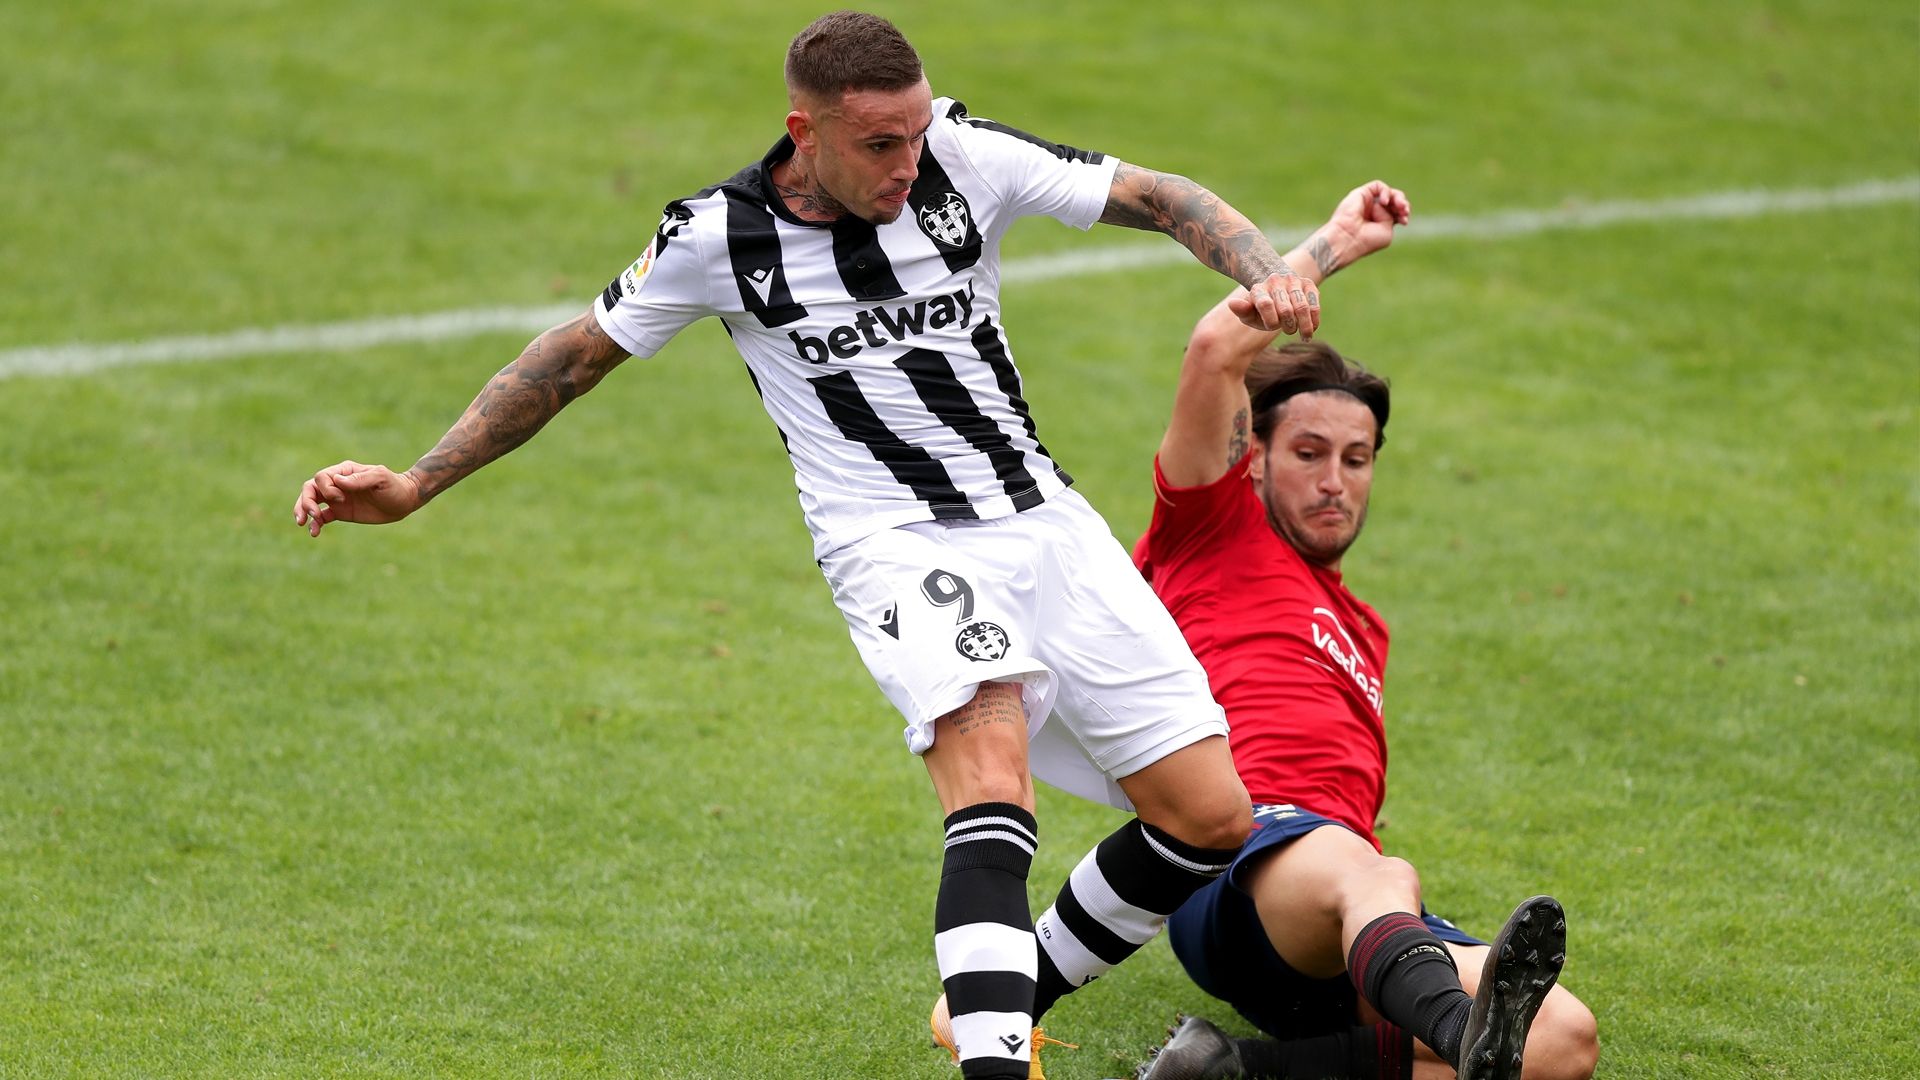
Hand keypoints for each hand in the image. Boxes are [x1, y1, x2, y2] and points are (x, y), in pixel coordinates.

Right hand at [293, 461, 422, 536]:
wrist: (404, 501)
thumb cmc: (394, 486)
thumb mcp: (381, 478)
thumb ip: (360, 479)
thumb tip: (337, 481)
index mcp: (345, 471)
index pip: (322, 477)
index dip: (325, 489)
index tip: (341, 499)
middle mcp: (337, 484)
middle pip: (310, 489)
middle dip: (305, 501)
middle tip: (311, 515)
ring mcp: (337, 498)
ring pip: (311, 502)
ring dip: (304, 511)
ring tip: (303, 524)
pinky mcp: (340, 512)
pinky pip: (322, 517)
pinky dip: (315, 524)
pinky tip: (314, 533)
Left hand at [1228, 270, 1319, 337]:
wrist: (1277, 288)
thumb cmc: (1261, 308)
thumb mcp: (1250, 313)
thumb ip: (1242, 311)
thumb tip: (1232, 303)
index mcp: (1258, 289)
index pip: (1265, 304)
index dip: (1271, 321)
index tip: (1272, 326)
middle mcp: (1276, 281)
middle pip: (1286, 310)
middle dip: (1288, 325)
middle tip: (1289, 331)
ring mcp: (1293, 281)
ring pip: (1302, 307)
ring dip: (1304, 325)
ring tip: (1305, 336)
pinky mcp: (1308, 284)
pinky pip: (1314, 304)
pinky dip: (1315, 320)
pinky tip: (1312, 328)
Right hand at [1326, 179, 1409, 261]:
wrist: (1348, 238)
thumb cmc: (1366, 239)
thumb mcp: (1387, 230)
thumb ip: (1393, 215)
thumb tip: (1389, 203)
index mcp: (1379, 223)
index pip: (1397, 211)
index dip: (1403, 213)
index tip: (1404, 222)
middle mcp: (1372, 211)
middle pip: (1394, 200)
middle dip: (1402, 204)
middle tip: (1404, 211)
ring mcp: (1366, 202)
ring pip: (1388, 192)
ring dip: (1398, 197)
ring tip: (1399, 205)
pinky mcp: (1361, 193)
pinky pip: (1378, 186)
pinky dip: (1385, 192)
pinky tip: (1384, 202)